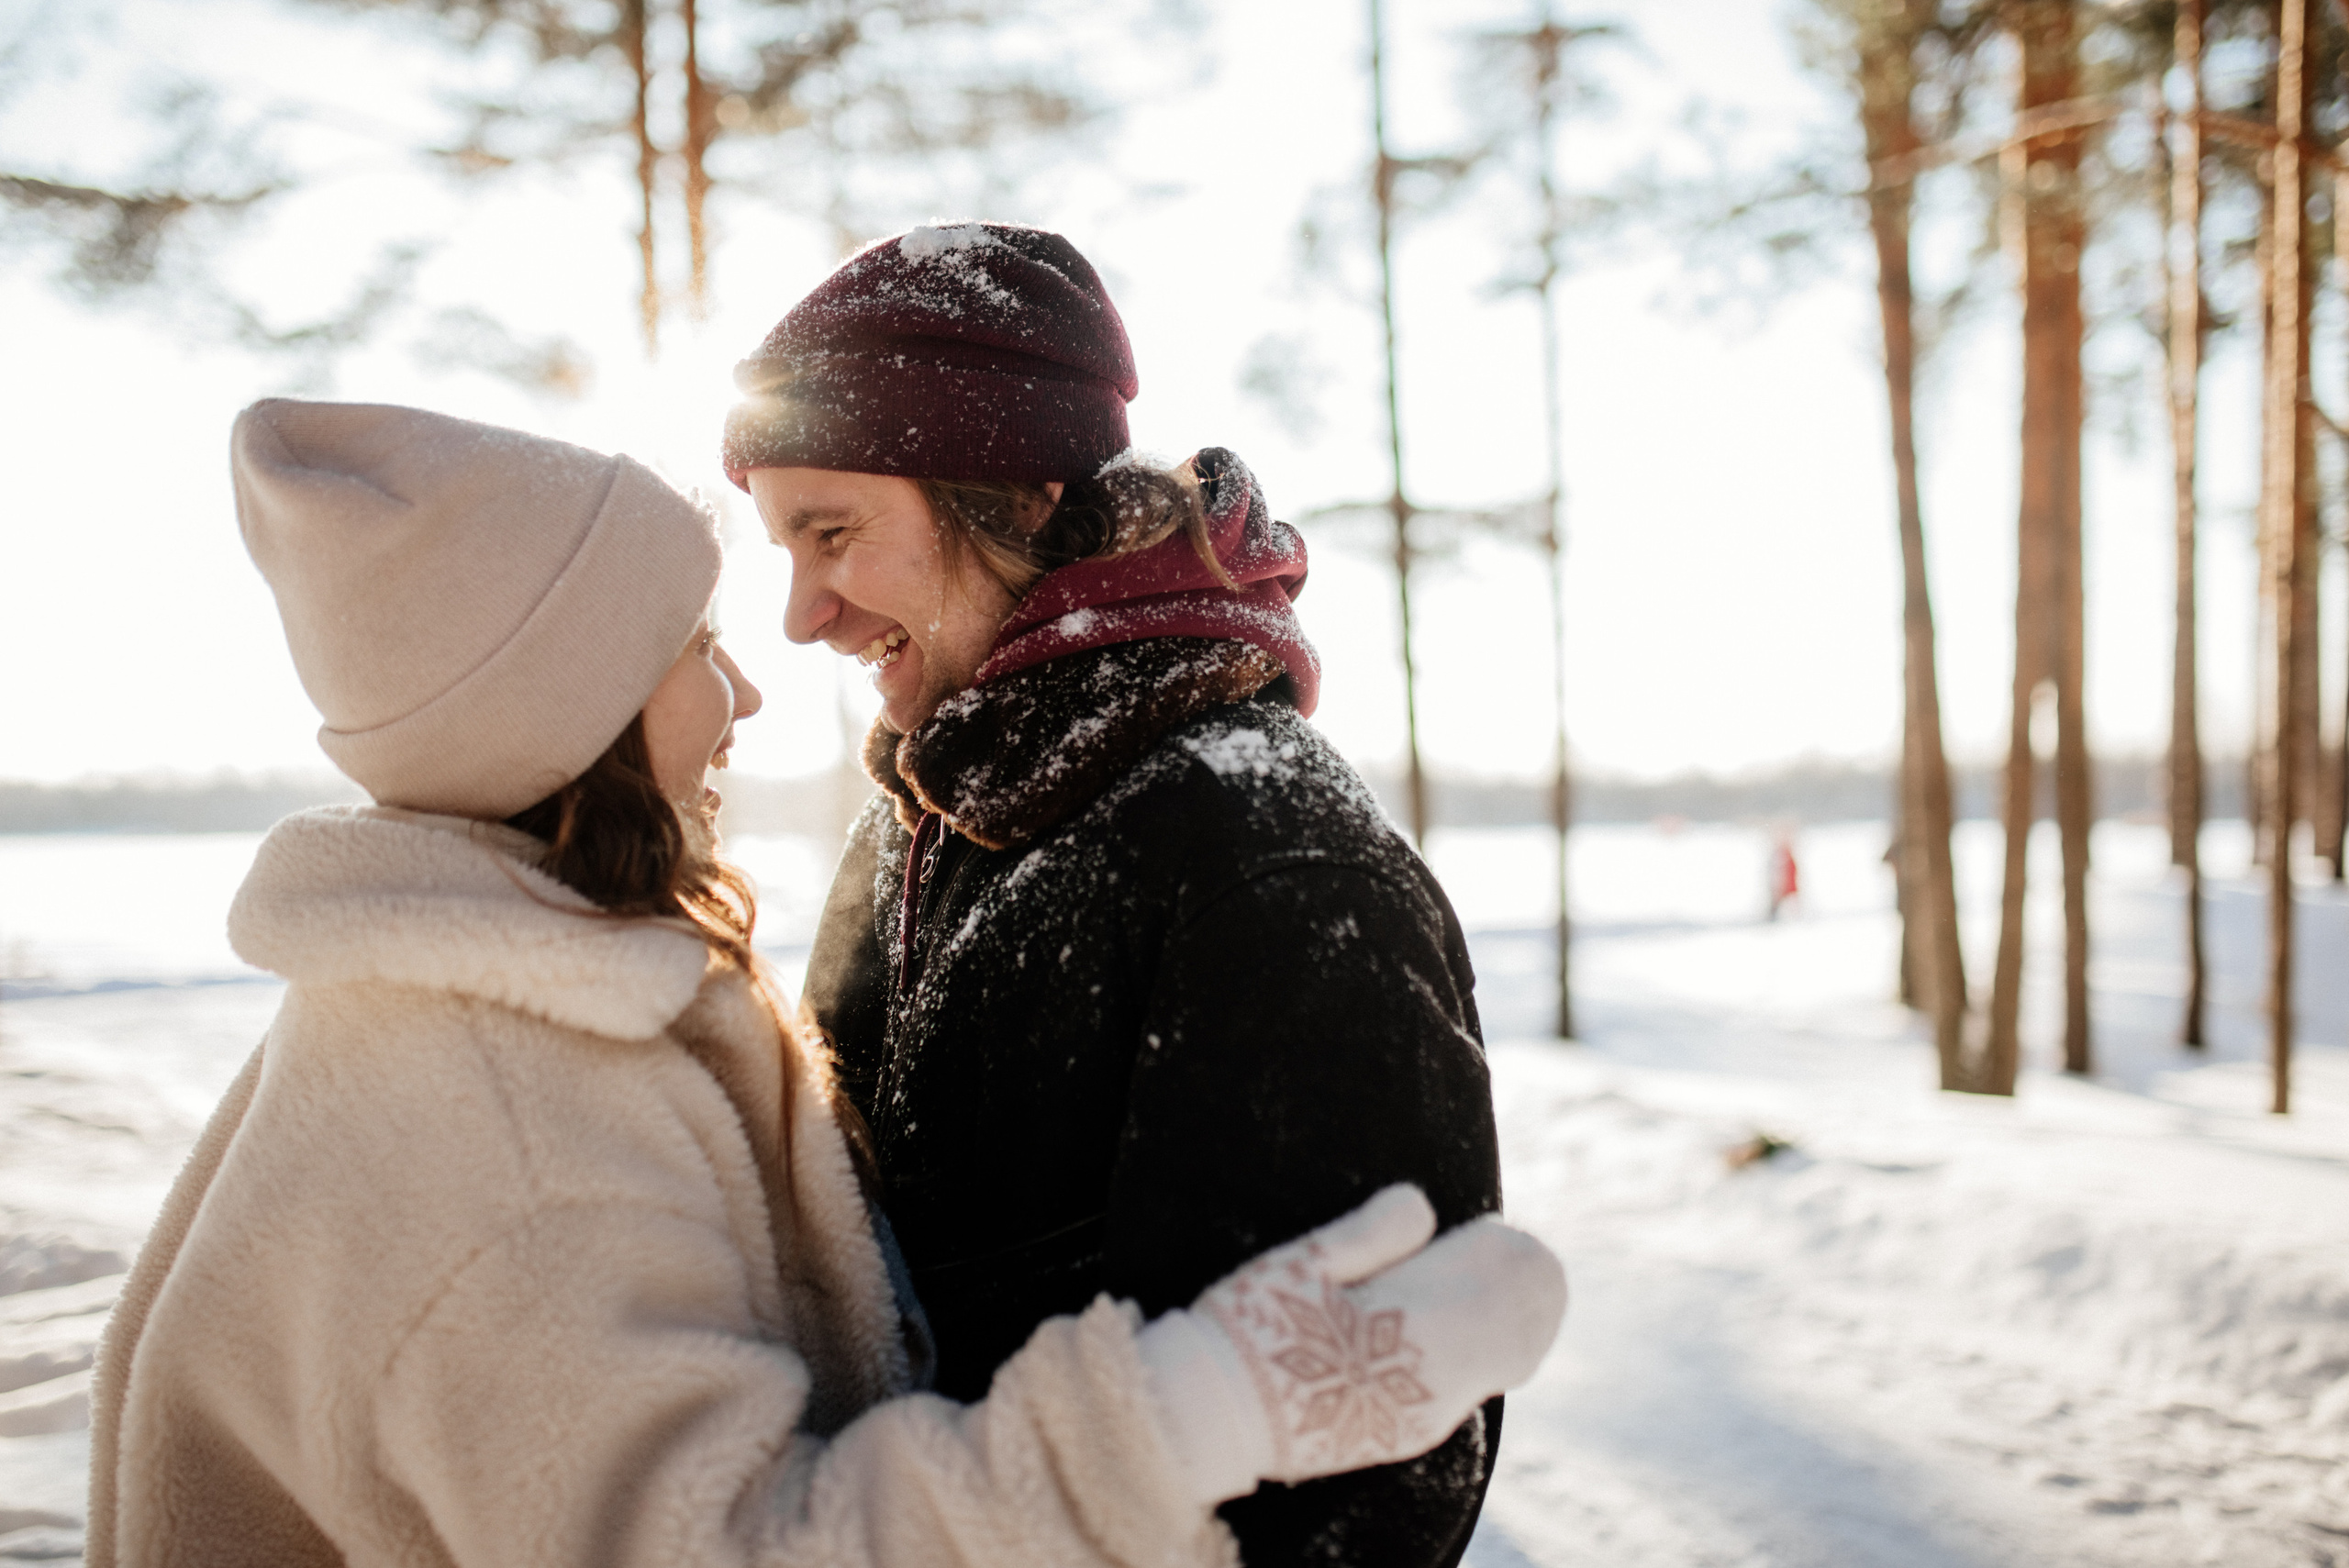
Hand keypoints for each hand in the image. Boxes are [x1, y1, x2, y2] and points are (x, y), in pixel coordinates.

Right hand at [1135, 1185, 1565, 1505]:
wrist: (1218, 1418)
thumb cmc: (1255, 1329)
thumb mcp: (1305, 1260)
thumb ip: (1373, 1232)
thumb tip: (1421, 1202)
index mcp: (1422, 1329)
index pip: (1508, 1287)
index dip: (1511, 1253)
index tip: (1491, 1227)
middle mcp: (1439, 1381)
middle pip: (1520, 1329)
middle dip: (1518, 1288)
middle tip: (1496, 1251)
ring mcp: (1428, 1415)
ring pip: (1503, 1367)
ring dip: (1507, 1324)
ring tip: (1487, 1289)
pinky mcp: (1409, 1438)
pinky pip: (1472, 1391)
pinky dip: (1483, 1357)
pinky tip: (1459, 1337)